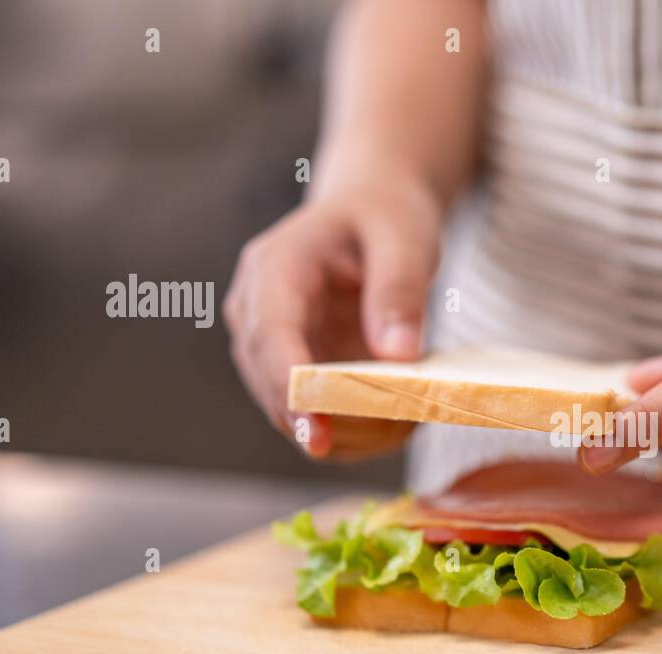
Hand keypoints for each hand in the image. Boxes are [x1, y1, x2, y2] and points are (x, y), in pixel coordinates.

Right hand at [224, 171, 440, 459]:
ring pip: (288, 410)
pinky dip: (352, 430)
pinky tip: (395, 424)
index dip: (290, 388)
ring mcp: (267, 344)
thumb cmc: (384, 217)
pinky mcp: (290, 368)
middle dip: (328, 419)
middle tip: (395, 432)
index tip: (317, 433)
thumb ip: (400, 291)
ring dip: (345, 431)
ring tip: (406, 423)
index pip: (271, 336)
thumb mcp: (404, 238)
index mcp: (274, 267)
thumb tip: (396, 356)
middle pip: (272, 383)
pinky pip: (311, 414)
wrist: (371, 211)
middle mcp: (256, 309)